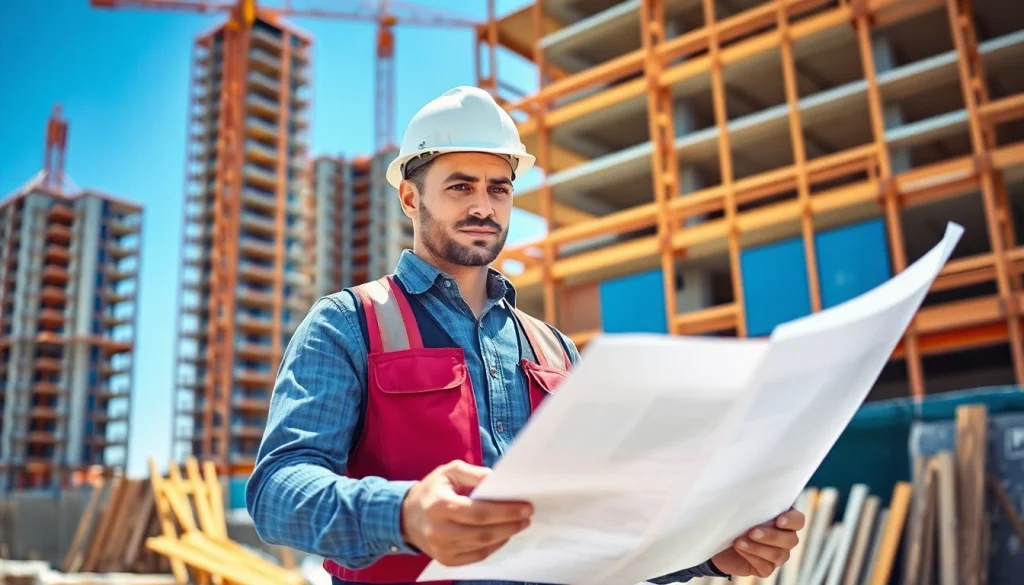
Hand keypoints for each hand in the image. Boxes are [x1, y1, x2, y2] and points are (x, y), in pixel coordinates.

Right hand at [400, 460, 532, 565]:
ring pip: (483, 545)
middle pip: (483, 532)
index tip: (526, 507)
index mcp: (440, 505)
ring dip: (505, 535)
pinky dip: (494, 546)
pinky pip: (477, 556)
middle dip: (510, 524)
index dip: (506, 511)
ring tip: (519, 524)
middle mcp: (439, 531)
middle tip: (527, 516)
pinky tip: (503, 535)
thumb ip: (474, 474)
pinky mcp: (446, 560)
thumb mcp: (450, 472)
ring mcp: (442, 549)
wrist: (406, 516)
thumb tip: (498, 480)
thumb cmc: (432, 490)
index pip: (479, 512)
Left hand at [710, 508, 804, 577]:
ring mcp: (777, 554)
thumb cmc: (731, 517)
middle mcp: (784, 538)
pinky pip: (766, 567)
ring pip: (778, 555)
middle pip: (790, 539)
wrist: (715, 538)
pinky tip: (739, 549)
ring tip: (739, 541)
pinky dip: (751, 557)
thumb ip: (750, 502)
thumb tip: (747, 489)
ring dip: (757, 547)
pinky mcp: (765, 568)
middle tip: (752, 532)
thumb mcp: (739, 507)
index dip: (792, 521)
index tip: (778, 520)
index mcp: (783, 519)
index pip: (798, 520)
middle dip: (771, 536)